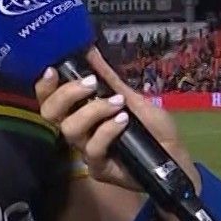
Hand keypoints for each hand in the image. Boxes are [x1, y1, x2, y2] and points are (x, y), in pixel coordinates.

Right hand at [36, 49, 198, 199]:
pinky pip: (92, 149)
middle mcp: (79, 132)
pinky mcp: (98, 168)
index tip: (54, 70)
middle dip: (67, 94)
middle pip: (51, 114)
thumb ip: (110, 79)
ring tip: (118, 103)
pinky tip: (123, 121)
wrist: (175, 158)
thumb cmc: (154, 129)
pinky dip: (107, 130)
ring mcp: (87, 151)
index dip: (45, 86)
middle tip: (91, 83)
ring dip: (93, 110)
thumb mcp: (133, 98)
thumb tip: (91, 51)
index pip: (50, 100)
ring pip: (70, 130)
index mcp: (82, 113)